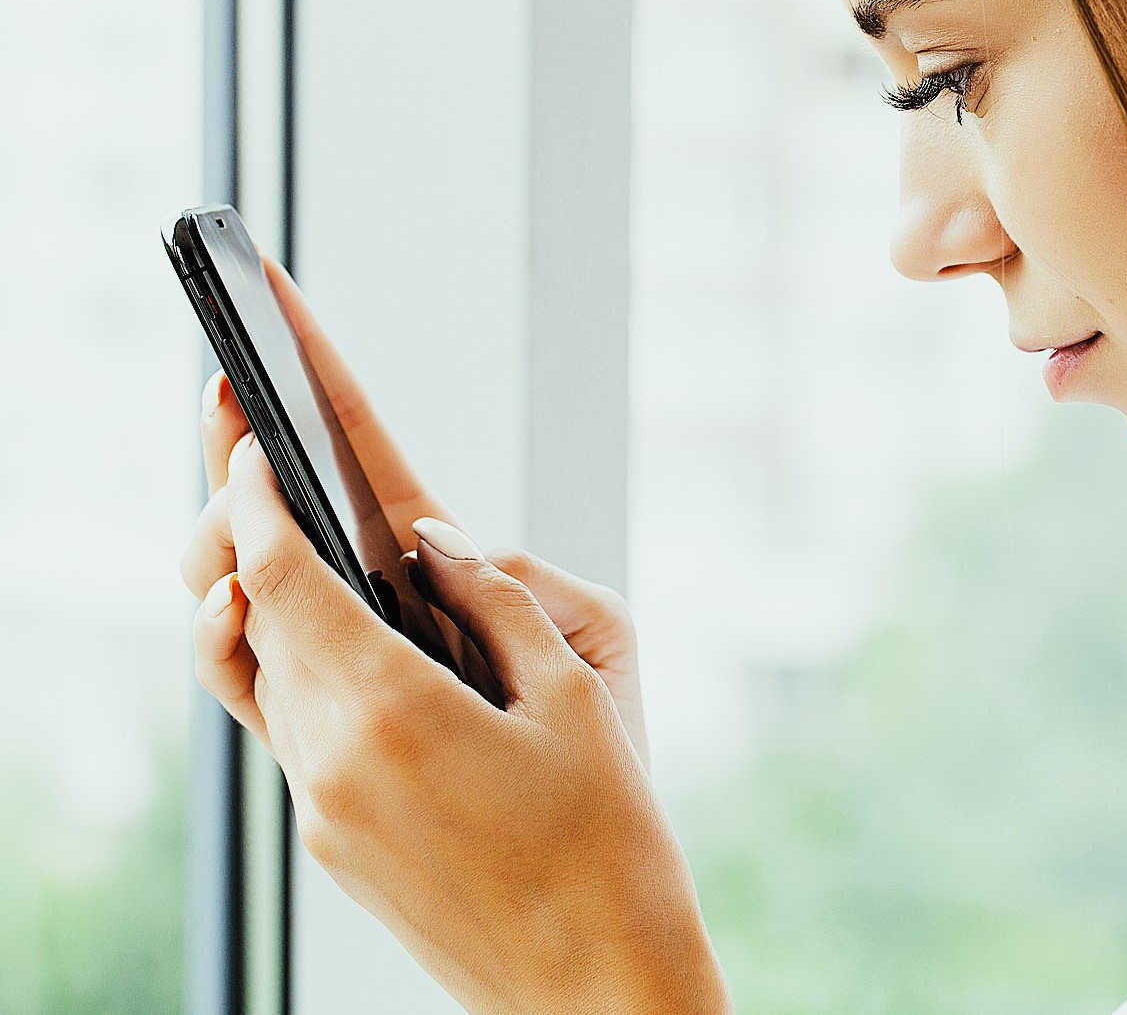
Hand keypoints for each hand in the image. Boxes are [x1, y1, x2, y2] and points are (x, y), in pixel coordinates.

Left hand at [177, 254, 727, 1012]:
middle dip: (244, 533)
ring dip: (256, 603)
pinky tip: (337, 641)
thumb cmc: (610, 842)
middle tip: (253, 462)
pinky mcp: (334, 844)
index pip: (281, 576)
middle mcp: (331, 763)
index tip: (249, 438)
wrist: (598, 985)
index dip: (257, 496)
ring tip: (277, 544)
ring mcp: (323, 812)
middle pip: (250, 619)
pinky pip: (290, 734)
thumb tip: (435, 539)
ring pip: (258, 679)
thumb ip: (498, 600)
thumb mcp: (577, 697)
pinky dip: (294, 669)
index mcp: (390, 712)